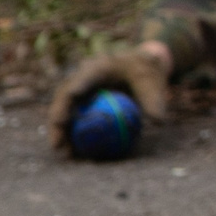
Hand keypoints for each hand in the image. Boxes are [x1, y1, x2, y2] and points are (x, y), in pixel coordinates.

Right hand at [47, 43, 171, 154]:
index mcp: (99, 66)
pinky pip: (73, 115)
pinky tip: (73, 152)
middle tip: (58, 143)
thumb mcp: (153, 83)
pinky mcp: (82, 97)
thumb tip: (157, 122)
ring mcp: (80, 85)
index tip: (66, 113)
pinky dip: (71, 131)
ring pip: (63, 107)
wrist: (141, 63)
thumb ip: (154, 100)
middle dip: (58, 119)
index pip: (82, 80)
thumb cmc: (146, 72)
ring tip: (62, 152)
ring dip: (60, 129)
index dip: (72, 95)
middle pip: (64, 96)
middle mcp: (83, 74)